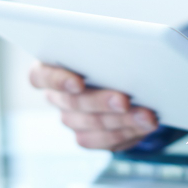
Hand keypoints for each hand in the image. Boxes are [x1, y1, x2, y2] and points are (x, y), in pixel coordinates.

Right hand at [29, 62, 158, 150]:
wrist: (124, 81)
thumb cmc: (109, 55)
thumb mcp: (106, 46)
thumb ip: (107, 49)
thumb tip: (126, 52)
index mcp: (51, 68)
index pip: (40, 76)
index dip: (58, 80)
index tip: (78, 82)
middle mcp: (57, 96)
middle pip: (73, 103)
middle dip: (102, 102)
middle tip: (125, 100)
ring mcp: (71, 119)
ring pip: (92, 125)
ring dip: (123, 121)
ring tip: (147, 116)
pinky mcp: (88, 137)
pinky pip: (105, 141)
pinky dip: (128, 133)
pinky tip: (144, 125)